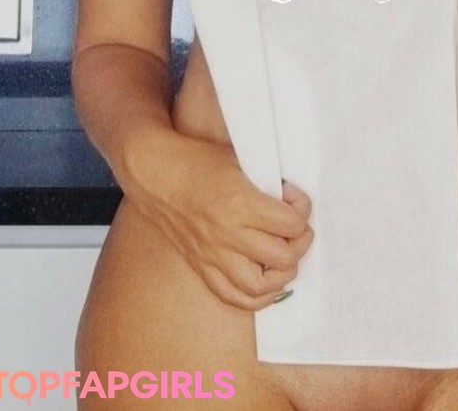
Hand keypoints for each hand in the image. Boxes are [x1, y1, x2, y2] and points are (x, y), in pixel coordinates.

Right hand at [127, 129, 313, 308]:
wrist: (155, 174)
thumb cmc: (199, 160)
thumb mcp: (242, 159)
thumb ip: (269, 179)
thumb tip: (293, 195)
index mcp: (241, 203)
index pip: (291, 223)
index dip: (302, 210)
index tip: (295, 199)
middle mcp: (227, 234)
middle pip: (282, 257)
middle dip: (299, 243)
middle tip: (296, 229)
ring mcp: (212, 254)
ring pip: (259, 287)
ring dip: (281, 276)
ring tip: (285, 258)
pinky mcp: (200, 265)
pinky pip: (231, 296)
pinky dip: (255, 297)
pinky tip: (267, 284)